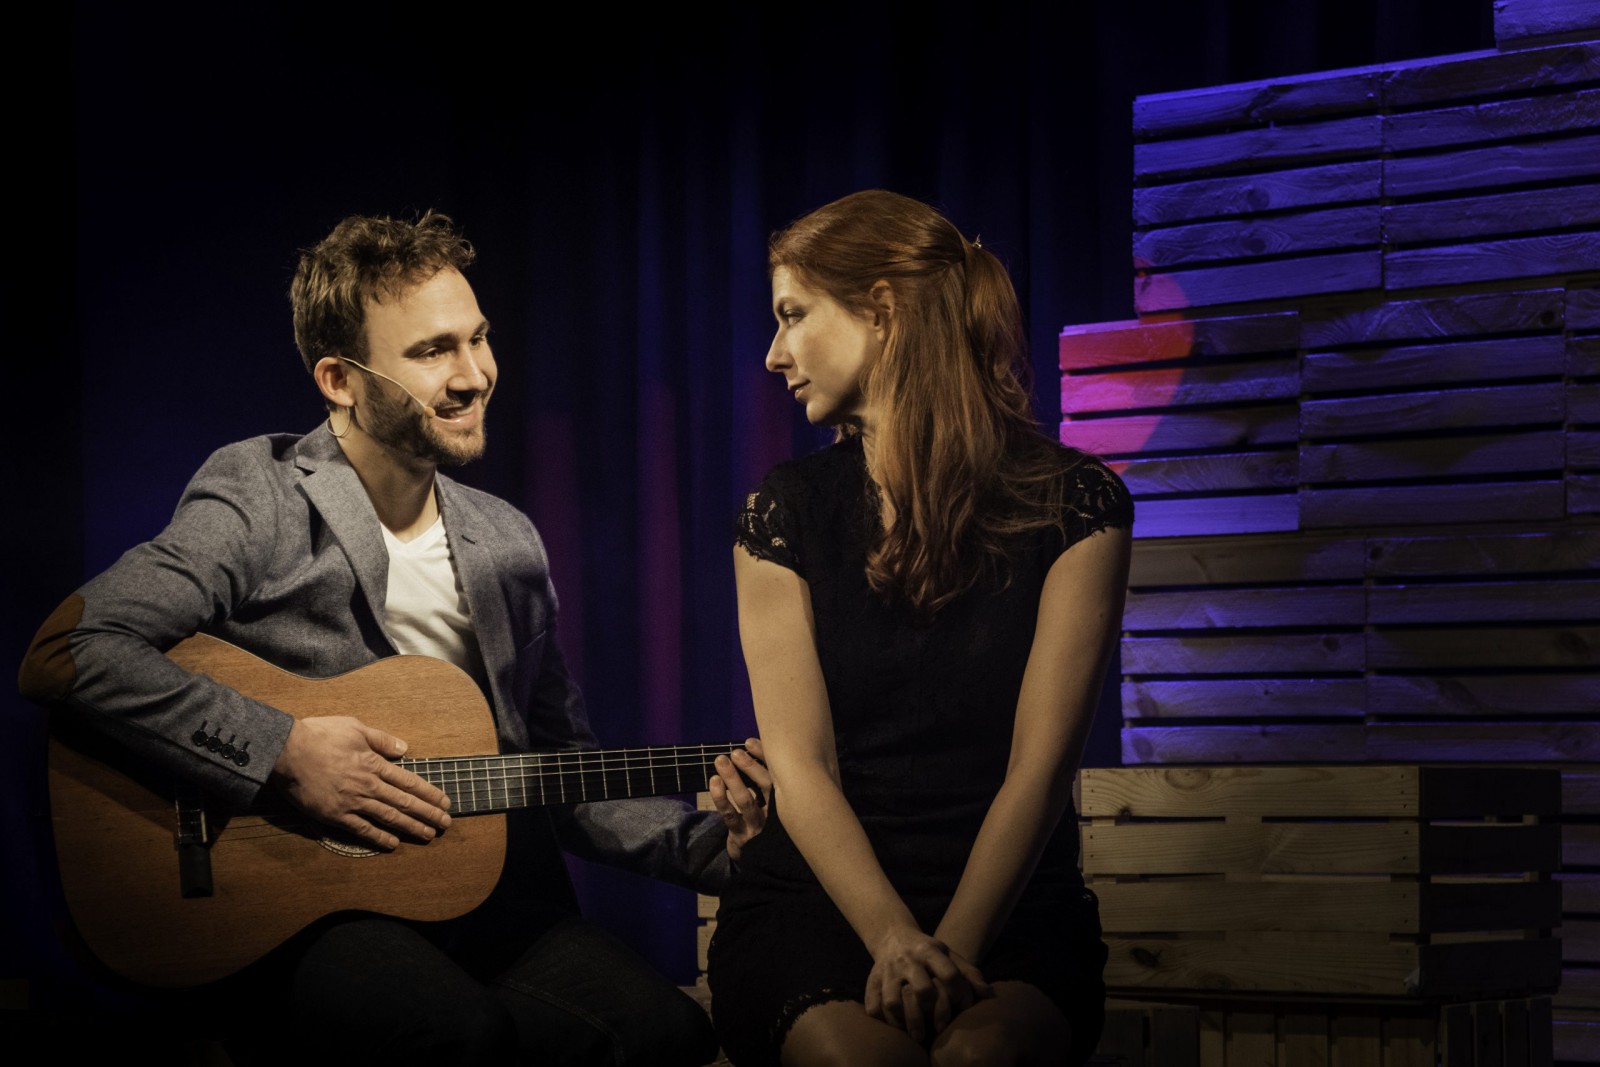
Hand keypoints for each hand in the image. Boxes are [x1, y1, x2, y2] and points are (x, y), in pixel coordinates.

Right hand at [269, 715, 452, 849]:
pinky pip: (361, 829)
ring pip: (388, 817)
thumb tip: (404, 748)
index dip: (429, 793)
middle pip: (404, 802)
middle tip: (446, 824)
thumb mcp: (355, 727)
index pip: (409, 781)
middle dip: (427, 814)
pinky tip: (392, 843)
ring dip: (410, 827)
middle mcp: (368, 785)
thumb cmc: (320, 735)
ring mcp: (352, 802)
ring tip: (428, 835)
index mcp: (374, 763)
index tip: (444, 802)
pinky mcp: (335, 815)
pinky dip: (378, 837)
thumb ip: (381, 739)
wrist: (287, 751)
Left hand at [709, 737, 770, 862]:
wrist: (758, 860)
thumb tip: (750, 748)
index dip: (764, 757)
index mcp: (783, 801)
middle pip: (766, 786)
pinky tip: (714, 782)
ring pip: (745, 800)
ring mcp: (757, 825)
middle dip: (750, 766)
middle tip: (735, 752)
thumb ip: (763, 780)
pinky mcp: (741, 835)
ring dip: (733, 778)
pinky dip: (720, 796)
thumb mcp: (767, 803)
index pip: (776, 775)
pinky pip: (730, 814)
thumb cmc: (761, 821)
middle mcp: (775, 813)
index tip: (749, 742)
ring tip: (721, 761)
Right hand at [864, 927, 991, 1044]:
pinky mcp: (871, 981)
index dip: (958, 992)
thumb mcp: (949, 954)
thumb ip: (969, 972)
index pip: (949, 973)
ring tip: (916, 1035)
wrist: (892, 936)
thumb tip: (989, 994)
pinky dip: (883, 1019)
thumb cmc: (927, 952)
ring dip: (906, 1021)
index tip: (959, 1003)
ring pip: (893, 1001)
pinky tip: (895, 1024)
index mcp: (929, 951)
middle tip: (937, 1027)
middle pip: (922, 990)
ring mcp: (887, 971)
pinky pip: (873, 1006)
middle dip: (932, 1011)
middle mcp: (907, 960)